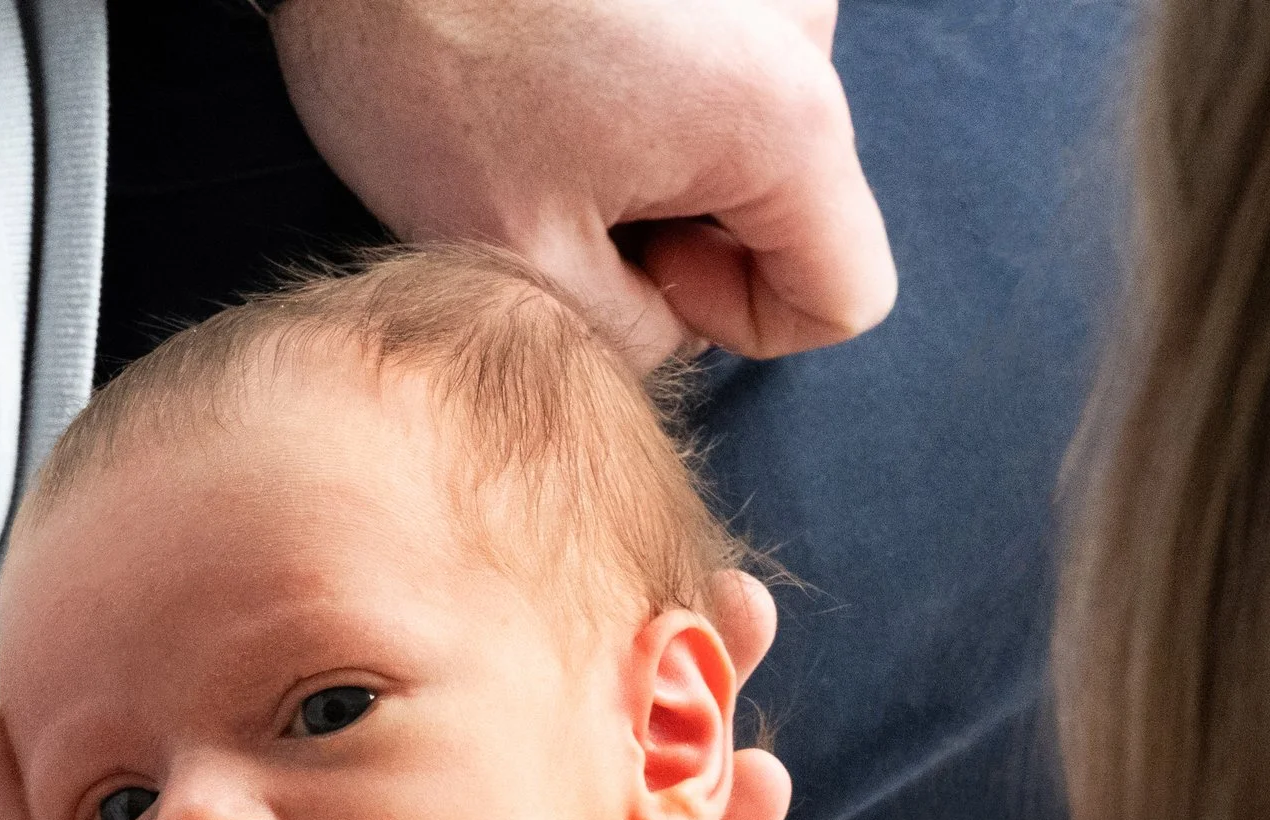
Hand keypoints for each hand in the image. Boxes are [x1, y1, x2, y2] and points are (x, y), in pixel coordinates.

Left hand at [271, 0, 895, 365]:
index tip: (636, 277)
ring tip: (543, 127)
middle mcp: (800, 34)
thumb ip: (631, 336)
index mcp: (782, 123)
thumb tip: (669, 324)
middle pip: (793, 207)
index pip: (845, 297)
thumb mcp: (520, 259)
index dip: (737, 324)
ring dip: (660, 162)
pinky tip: (550, 75)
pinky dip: (642, 94)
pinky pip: (710, 66)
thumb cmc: (424, 64)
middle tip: (561, 199)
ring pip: (748, 138)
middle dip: (689, 233)